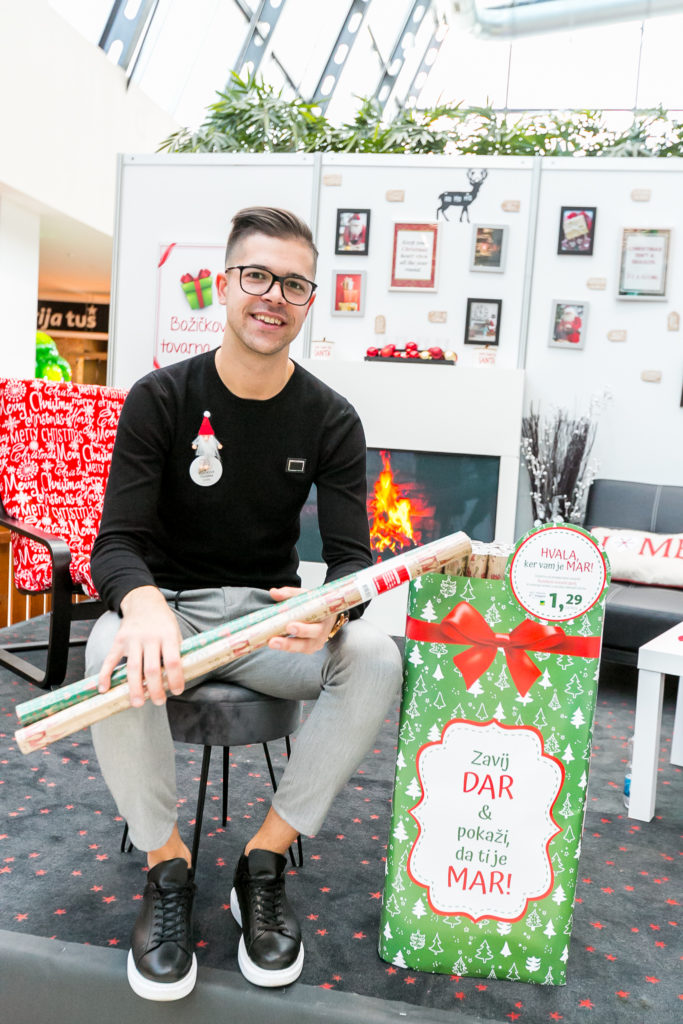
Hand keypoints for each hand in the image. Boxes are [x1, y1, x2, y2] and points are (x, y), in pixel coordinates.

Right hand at [97, 586, 183, 707]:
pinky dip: (105, 675)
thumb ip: (175, 651)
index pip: (173, 661)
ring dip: (135, 688)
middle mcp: (150, 637)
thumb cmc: (162, 621)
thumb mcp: (175, 631)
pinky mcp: (119, 640)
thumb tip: (175, 678)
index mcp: (167, 635)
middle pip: (151, 669)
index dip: (175, 679)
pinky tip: (104, 689)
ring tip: (137, 703)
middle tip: (158, 702)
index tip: (177, 691)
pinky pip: (110, 659)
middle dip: (155, 689)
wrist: (144, 602)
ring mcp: (133, 639)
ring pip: (133, 668)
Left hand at [267, 586, 336, 654]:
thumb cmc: (316, 603)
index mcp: (324, 619)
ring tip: (271, 643)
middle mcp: (321, 633)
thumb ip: (290, 594)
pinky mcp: (309, 648)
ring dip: (285, 646)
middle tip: (275, 640)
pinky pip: (297, 650)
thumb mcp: (306, 595)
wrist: (327, 611)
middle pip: (308, 642)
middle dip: (290, 642)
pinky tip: (273, 643)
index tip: (289, 626)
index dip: (303, 628)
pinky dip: (285, 647)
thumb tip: (274, 592)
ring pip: (302, 648)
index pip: (315, 626)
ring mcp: (316, 642)